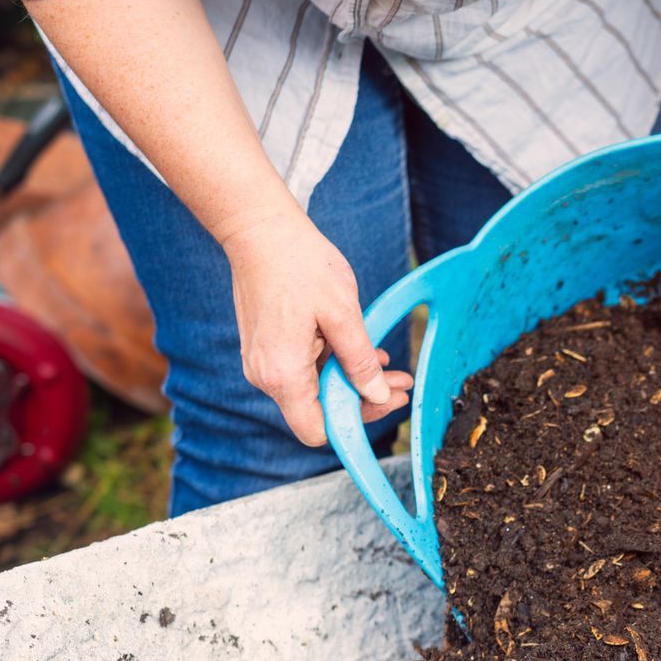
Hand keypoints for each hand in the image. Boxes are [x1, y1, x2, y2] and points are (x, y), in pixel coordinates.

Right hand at [221, 208, 411, 445]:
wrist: (258, 229)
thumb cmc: (299, 264)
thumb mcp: (343, 314)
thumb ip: (361, 360)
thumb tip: (377, 394)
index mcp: (282, 373)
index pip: (318, 430)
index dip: (355, 423)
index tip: (388, 402)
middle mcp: (265, 375)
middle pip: (319, 411)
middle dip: (363, 399)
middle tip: (401, 384)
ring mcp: (262, 362)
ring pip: (314, 389)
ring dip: (352, 380)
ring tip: (390, 364)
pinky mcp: (265, 348)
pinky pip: (303, 369)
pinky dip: (333, 364)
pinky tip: (363, 350)